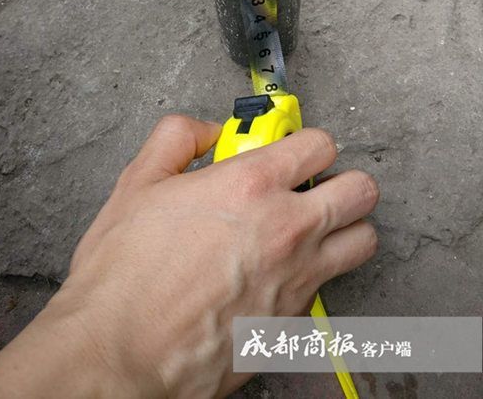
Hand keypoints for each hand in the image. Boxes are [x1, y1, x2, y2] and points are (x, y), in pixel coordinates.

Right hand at [0, 115, 378, 397]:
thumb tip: (207, 131)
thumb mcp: (139, 181)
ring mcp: (297, 278)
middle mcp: (286, 229)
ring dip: (345, 228)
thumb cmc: (125, 273)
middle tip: (312, 185)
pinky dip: (315, 275)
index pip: (320, 144)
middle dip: (341, 180)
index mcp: (251, 185)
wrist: (118, 350)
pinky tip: (279, 275)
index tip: (293, 149)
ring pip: (363, 240)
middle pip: (361, 189)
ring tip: (313, 228)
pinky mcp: (294, 322)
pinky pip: (329, 287)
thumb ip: (178, 139)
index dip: (307, 142)